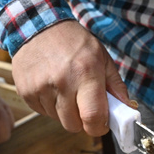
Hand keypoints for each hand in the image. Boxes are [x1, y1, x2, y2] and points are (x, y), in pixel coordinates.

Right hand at [11, 20, 131, 135]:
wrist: (37, 26)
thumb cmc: (73, 42)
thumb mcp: (101, 57)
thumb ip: (116, 86)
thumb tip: (127, 110)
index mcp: (86, 73)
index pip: (93, 118)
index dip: (98, 127)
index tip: (101, 123)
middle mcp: (62, 82)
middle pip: (73, 125)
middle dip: (81, 119)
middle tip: (82, 102)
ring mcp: (40, 88)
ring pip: (57, 120)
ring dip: (64, 111)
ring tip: (64, 88)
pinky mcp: (26, 91)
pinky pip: (42, 112)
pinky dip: (49, 105)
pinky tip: (50, 86)